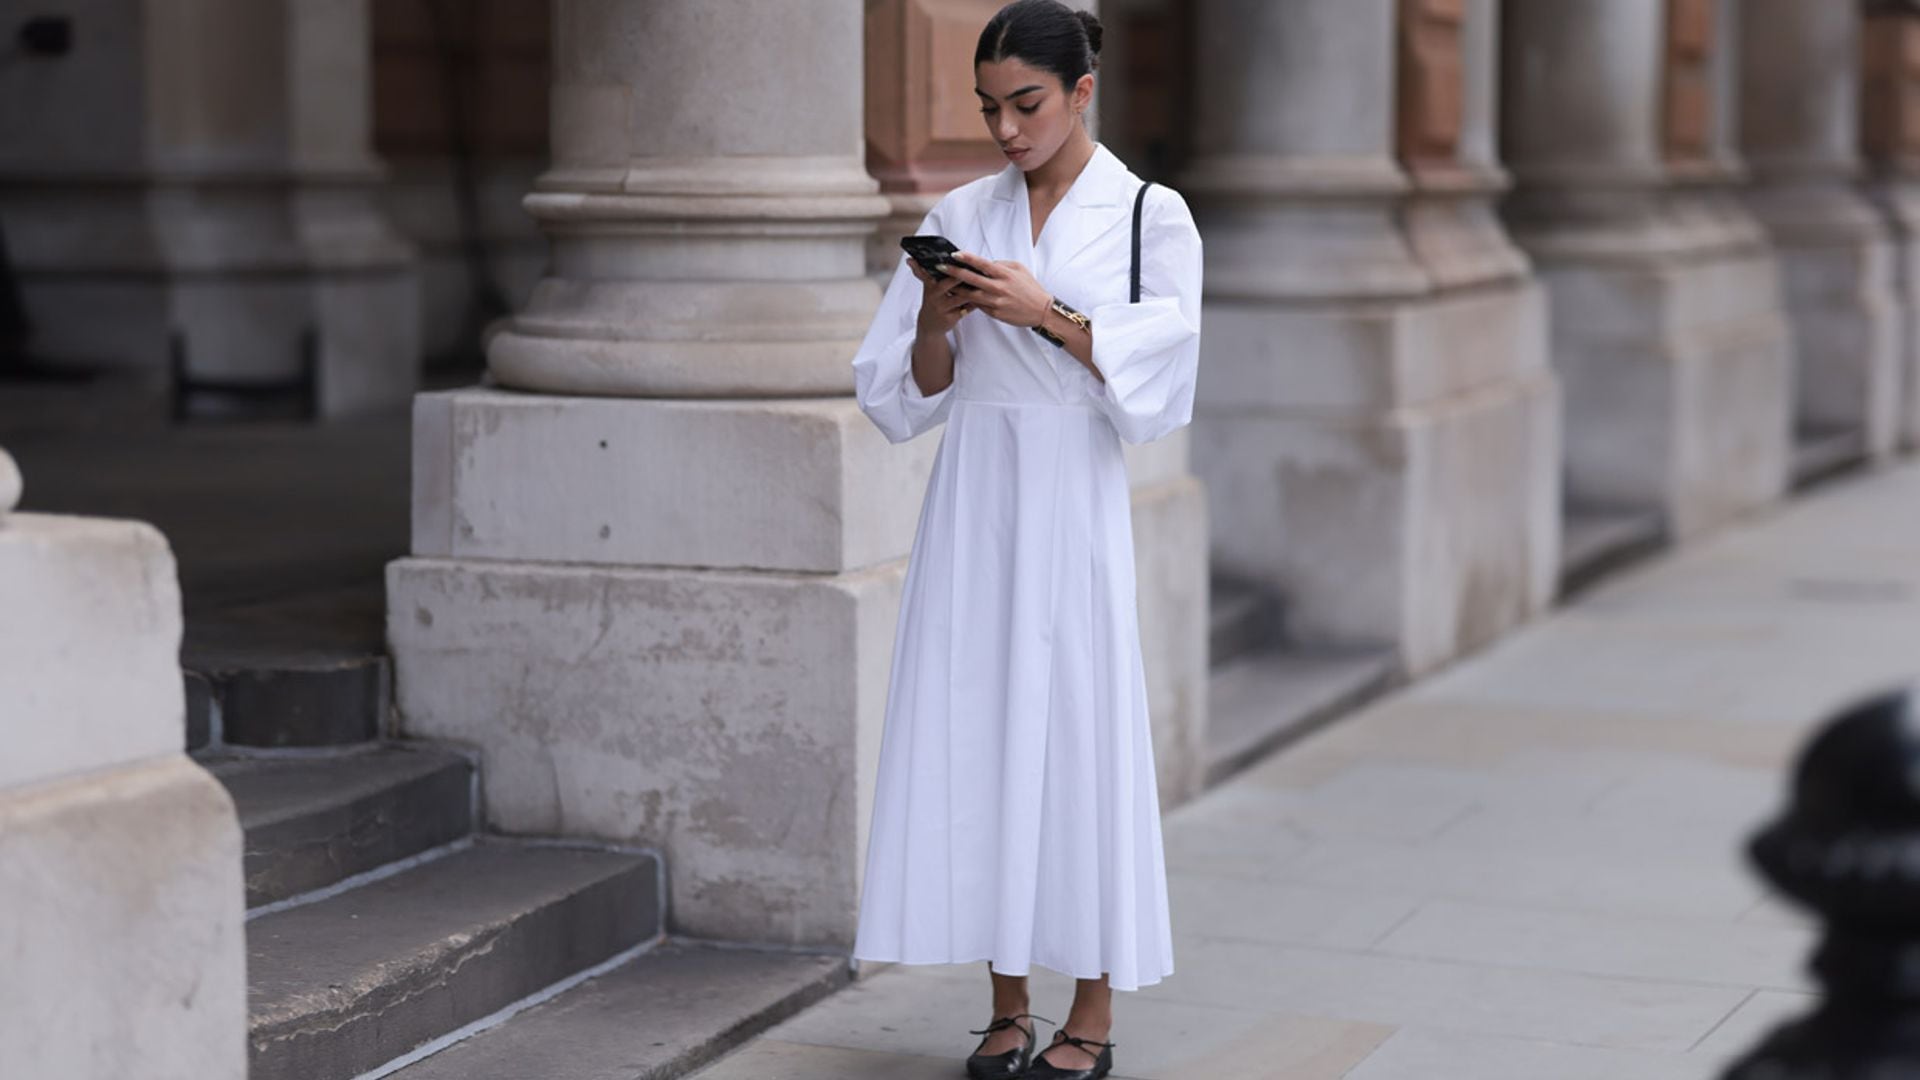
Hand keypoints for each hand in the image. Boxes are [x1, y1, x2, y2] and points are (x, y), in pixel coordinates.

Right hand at [908, 258, 977, 337]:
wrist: (930, 325)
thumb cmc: (934, 301)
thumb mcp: (927, 286)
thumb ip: (924, 273)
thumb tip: (911, 260)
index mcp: (929, 285)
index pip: (931, 271)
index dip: (941, 264)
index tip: (951, 256)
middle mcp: (934, 296)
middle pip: (950, 283)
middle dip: (961, 275)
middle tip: (975, 268)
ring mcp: (942, 308)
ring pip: (961, 296)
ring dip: (973, 290)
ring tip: (985, 281)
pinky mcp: (950, 318)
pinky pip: (966, 309)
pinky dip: (975, 303)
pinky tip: (984, 298)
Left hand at [936, 253, 1050, 332]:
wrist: (1041, 310)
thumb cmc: (1030, 288)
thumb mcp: (1019, 269)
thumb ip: (1001, 265)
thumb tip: (986, 263)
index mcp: (1004, 274)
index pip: (982, 264)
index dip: (967, 258)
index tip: (954, 254)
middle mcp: (999, 287)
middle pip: (971, 279)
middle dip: (954, 272)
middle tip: (940, 267)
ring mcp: (996, 301)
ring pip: (971, 294)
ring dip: (956, 289)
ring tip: (944, 284)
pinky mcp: (995, 313)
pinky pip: (978, 305)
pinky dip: (968, 300)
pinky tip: (958, 297)